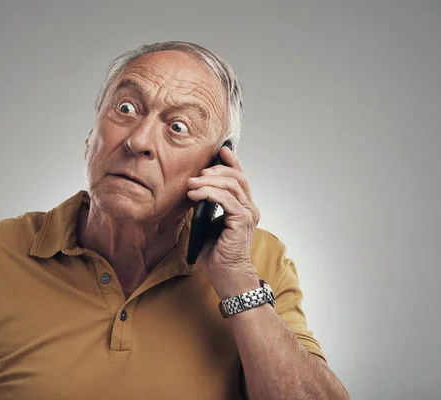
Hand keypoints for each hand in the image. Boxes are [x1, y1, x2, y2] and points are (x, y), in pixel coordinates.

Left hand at [187, 146, 260, 289]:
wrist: (226, 276)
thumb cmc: (216, 254)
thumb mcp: (207, 224)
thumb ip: (206, 207)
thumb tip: (192, 191)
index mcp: (243, 208)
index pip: (241, 179)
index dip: (232, 162)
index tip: (221, 151)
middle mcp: (249, 208)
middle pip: (237, 178)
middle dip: (217, 170)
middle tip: (198, 173)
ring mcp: (248, 214)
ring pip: (232, 186)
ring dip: (208, 182)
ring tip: (191, 184)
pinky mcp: (241, 221)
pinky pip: (227, 200)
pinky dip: (209, 193)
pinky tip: (195, 195)